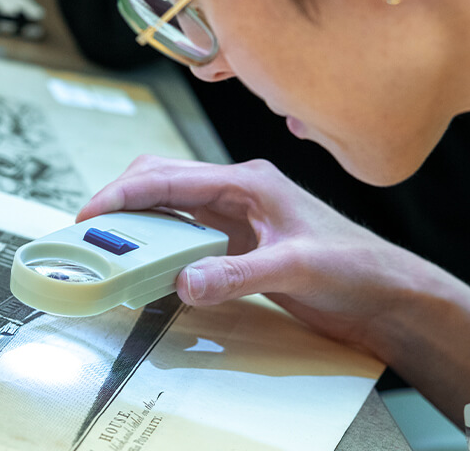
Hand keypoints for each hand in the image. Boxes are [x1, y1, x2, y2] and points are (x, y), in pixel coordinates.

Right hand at [78, 155, 431, 354]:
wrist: (384, 291)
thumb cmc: (354, 267)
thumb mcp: (294, 268)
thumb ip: (237, 274)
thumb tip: (185, 281)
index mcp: (248, 180)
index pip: (170, 177)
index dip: (123, 193)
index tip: (90, 212)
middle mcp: (237, 190)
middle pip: (160, 179)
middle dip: (119, 198)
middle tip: (86, 228)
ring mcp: (236, 214)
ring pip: (168, 203)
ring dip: (136, 219)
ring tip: (104, 241)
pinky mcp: (236, 240)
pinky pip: (183, 231)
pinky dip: (157, 241)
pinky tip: (145, 259)